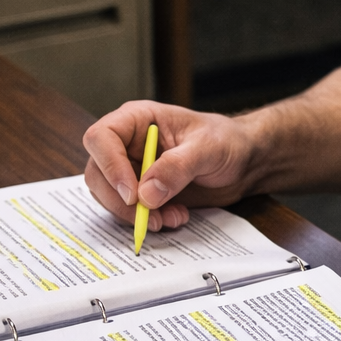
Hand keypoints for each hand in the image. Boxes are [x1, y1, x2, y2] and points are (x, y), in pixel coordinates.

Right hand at [82, 100, 256, 228]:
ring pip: (109, 196)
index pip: (101, 138)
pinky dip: (147, 220)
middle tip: (150, 217)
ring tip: (173, 217)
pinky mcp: (141, 192)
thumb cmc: (226, 141)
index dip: (109, 167)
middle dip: (121, 201)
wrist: (242, 161)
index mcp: (137, 120)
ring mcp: (131, 169)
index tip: (132, 195)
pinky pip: (128, 210)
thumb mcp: (208, 148)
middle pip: (98, 173)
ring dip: (136, 215)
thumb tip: (146, 194)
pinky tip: (175, 217)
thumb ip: (178, 166)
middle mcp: (127, 144)